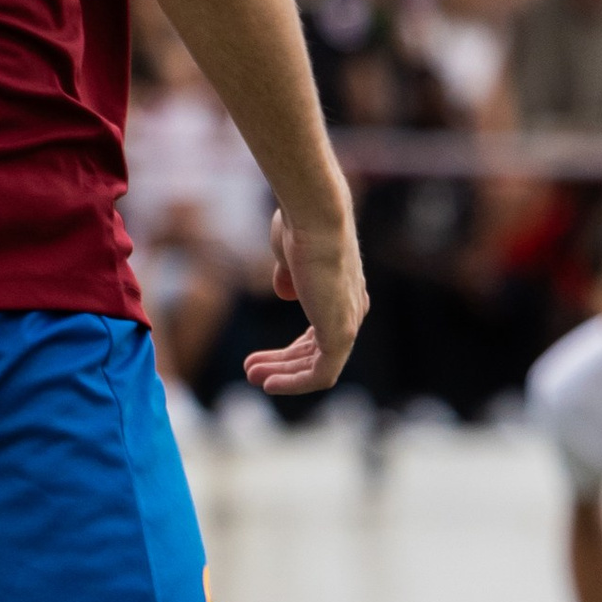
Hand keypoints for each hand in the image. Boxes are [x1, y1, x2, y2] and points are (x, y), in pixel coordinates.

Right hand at [243, 200, 367, 397]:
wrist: (315, 216)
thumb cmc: (301, 225)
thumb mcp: (290, 254)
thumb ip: (289, 276)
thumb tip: (286, 292)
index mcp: (341, 294)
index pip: (317, 336)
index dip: (287, 352)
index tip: (257, 359)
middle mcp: (351, 311)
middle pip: (315, 353)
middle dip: (282, 366)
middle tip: (251, 372)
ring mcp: (349, 323)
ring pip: (318, 367)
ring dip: (285, 376)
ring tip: (253, 377)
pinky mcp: (342, 333)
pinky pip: (321, 373)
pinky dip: (295, 383)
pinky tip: (270, 384)